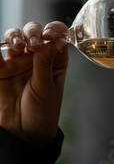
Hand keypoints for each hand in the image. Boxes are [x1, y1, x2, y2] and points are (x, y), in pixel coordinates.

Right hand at [0, 21, 68, 145]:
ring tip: (18, 46)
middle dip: (33, 32)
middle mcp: (37, 56)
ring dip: (15, 36)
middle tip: (33, 44)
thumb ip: (45, 64)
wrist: (23, 133)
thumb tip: (51, 40)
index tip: (50, 35)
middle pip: (34, 31)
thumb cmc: (42, 113)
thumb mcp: (46, 88)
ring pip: (14, 37)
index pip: (57, 36)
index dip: (55, 29)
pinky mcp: (0, 69)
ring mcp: (17, 60)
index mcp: (55, 60)